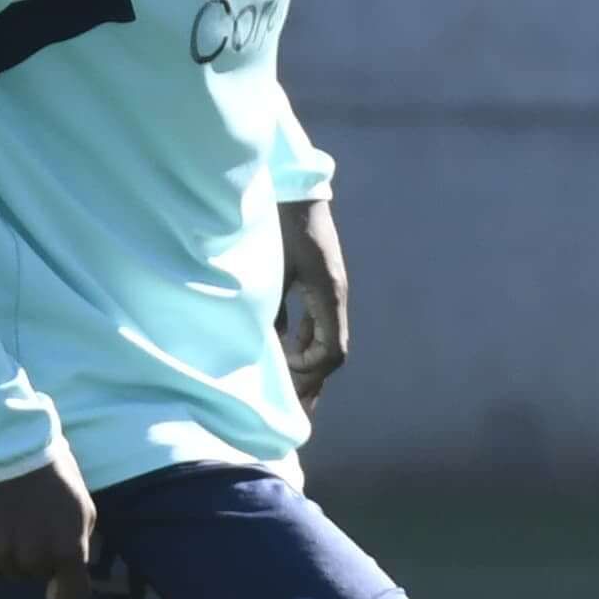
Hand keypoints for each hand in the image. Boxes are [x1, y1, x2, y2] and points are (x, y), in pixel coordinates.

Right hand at [0, 450, 97, 598]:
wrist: (7, 445)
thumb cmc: (53, 475)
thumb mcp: (83, 510)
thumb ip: (78, 551)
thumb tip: (55, 594)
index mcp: (68, 549)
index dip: (69, 594)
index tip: (61, 585)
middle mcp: (34, 558)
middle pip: (38, 579)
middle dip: (41, 558)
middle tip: (36, 523)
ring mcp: (2, 554)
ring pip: (11, 575)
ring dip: (14, 557)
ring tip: (13, 520)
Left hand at [275, 195, 353, 403]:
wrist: (293, 190)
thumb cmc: (281, 226)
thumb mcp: (271, 271)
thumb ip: (270, 310)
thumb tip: (264, 348)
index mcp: (329, 295)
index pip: (332, 351)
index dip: (310, 370)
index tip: (283, 372)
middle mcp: (334, 297)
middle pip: (331, 352)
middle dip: (312, 380)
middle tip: (294, 408)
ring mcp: (328, 291)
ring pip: (325, 339)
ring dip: (307, 363)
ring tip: (288, 386)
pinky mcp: (318, 284)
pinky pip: (316, 323)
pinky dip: (303, 341)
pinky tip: (284, 348)